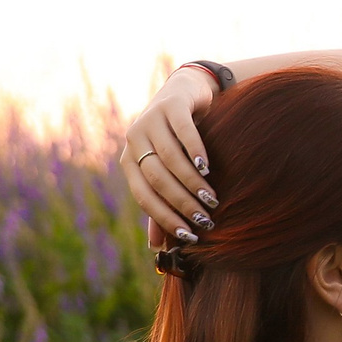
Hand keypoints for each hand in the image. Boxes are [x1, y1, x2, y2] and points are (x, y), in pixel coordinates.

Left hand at [120, 67, 218, 251]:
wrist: (185, 93)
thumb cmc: (176, 141)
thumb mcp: (166, 171)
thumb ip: (160, 204)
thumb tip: (156, 247)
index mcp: (129, 160)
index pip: (143, 195)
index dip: (165, 218)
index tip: (189, 236)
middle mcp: (135, 140)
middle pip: (156, 178)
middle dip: (181, 202)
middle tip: (205, 218)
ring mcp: (150, 119)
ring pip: (170, 157)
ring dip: (191, 181)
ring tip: (212, 197)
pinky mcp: (171, 104)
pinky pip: (183, 131)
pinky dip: (195, 151)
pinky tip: (207, 167)